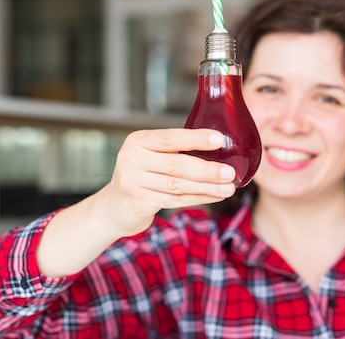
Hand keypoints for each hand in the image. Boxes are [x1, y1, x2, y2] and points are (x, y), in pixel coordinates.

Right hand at [93, 128, 236, 237]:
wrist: (114, 206)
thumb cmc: (142, 175)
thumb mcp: (150, 156)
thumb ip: (174, 150)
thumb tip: (218, 148)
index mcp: (138, 141)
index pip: (170, 138)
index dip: (196, 139)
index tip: (220, 140)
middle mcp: (132, 159)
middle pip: (176, 164)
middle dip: (207, 169)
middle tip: (230, 172)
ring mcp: (133, 182)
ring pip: (178, 185)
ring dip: (207, 187)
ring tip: (228, 188)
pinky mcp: (139, 202)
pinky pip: (175, 200)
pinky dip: (198, 198)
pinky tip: (214, 196)